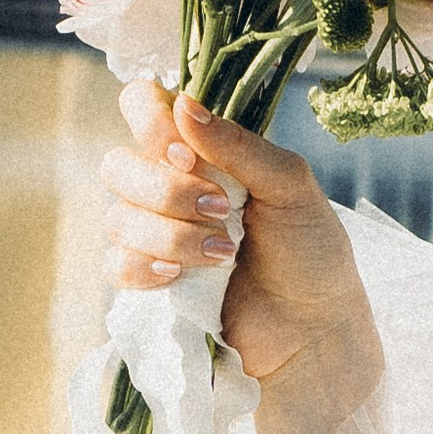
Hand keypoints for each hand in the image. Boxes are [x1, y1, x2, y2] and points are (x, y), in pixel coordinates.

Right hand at [102, 81, 380, 409]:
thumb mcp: (291, 187)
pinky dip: (146, 267)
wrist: (315, 328)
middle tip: (221, 209)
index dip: (148, 121)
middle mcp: (171, 187)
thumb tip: (182, 105)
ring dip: (173, 235)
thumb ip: (239, 145)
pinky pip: (117, 265)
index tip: (186, 152)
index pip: (142, 106)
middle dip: (166, 190)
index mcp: (204, 152)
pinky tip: (181, 275)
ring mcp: (157, 235)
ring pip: (118, 219)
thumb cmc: (312, 252)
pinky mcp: (152, 281)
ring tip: (225, 254)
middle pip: (117, 166)